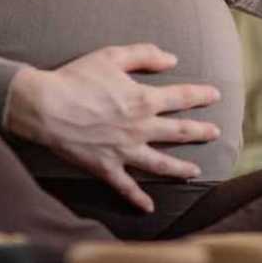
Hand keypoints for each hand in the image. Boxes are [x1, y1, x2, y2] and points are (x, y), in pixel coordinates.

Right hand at [5, 43, 221, 212]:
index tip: (215, 95)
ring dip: (181, 168)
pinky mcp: (106, 167)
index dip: (200, 95)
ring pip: (161, 163)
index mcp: (143, 99)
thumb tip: (172, 59)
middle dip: (200, 131)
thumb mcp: (111, 56)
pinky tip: (148, 207)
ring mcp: (125, 150)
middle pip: (179, 131)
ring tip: (196, 171)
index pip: (181, 97)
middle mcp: (140, 127)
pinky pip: (126, 187)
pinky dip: (138, 199)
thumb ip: (144, 55)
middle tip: (215, 133)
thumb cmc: (76, 78)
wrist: (45, 106)